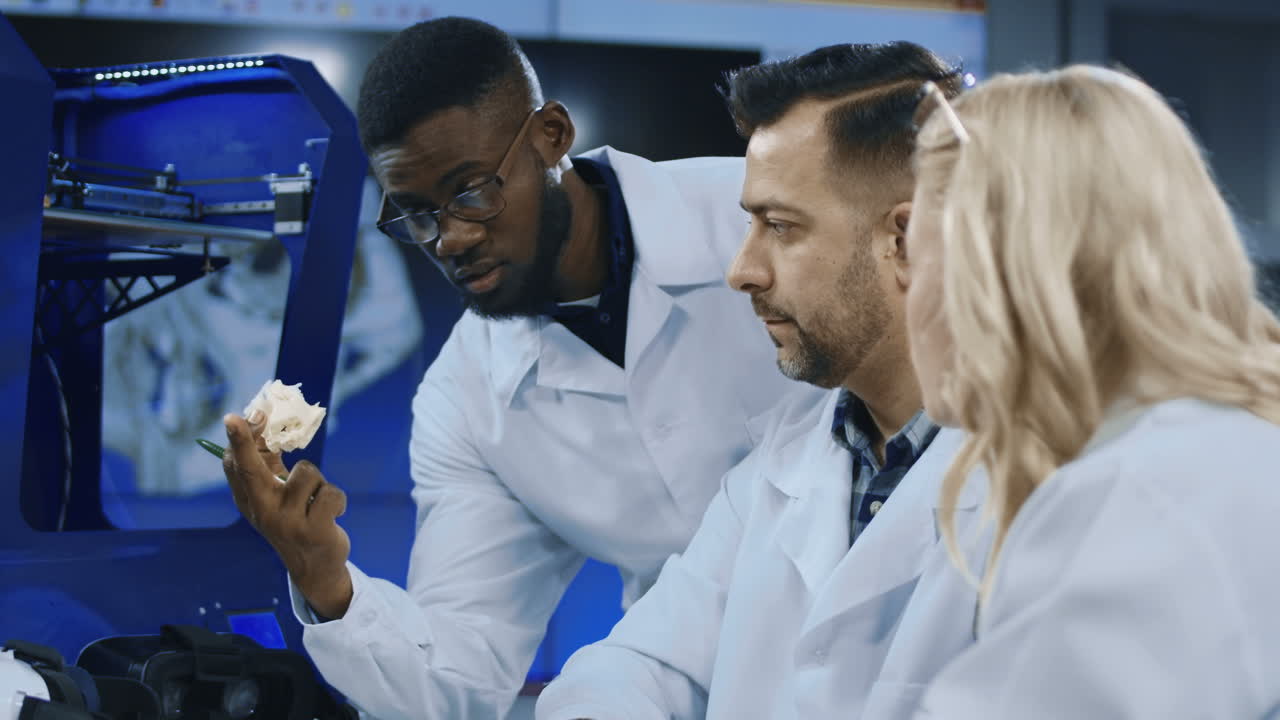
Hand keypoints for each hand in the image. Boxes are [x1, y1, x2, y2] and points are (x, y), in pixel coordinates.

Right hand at [222, 412, 353, 618]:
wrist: (315, 568)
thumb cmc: (295, 519)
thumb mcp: (276, 497)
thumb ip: (269, 464)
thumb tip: (264, 421)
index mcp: (250, 502)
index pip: (236, 467)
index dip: (238, 440)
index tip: (233, 417)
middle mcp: (262, 512)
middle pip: (253, 470)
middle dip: (246, 443)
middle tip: (239, 418)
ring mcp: (286, 523)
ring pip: (308, 473)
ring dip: (319, 482)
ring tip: (317, 502)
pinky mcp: (313, 531)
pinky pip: (331, 492)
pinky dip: (338, 499)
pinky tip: (332, 515)